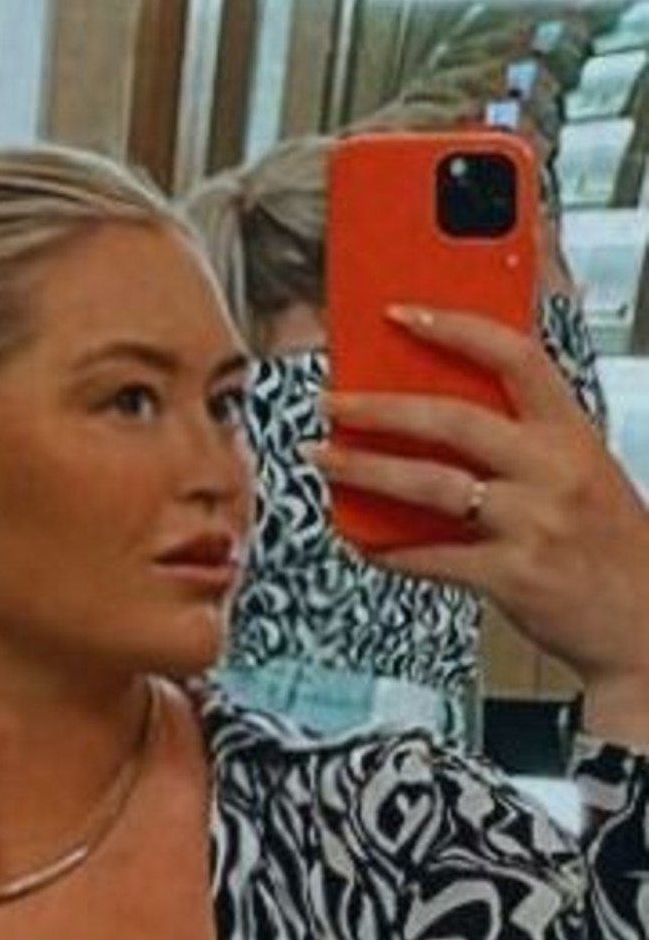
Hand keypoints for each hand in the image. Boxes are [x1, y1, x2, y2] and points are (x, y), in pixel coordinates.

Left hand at [310, 305, 648, 748]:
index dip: (454, 329)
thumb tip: (430, 410)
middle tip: (331, 402)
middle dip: (378, 408)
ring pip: (430, 484)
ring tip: (322, 458)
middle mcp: (554, 471)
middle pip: (452, 419)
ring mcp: (533, 524)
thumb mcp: (579, 471)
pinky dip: (388, 548)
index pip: (514, 357)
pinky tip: (361, 539)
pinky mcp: (513, 576)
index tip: (399, 315)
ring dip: (363, 469)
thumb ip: (521, 438)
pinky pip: (431, 556)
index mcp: (571, 434)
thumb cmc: (607, 542)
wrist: (646, 624)